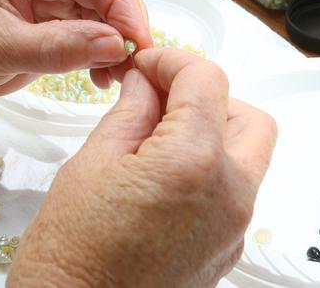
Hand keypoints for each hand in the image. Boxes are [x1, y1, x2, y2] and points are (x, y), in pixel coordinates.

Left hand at [0, 0, 150, 109]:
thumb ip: (58, 47)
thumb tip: (114, 45)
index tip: (135, 35)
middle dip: (122, 21)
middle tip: (136, 57)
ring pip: (103, 11)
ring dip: (117, 42)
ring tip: (121, 74)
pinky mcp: (52, 23)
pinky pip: (92, 34)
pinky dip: (104, 55)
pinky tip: (104, 76)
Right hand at [8, 49, 277, 287]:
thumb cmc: (70, 257)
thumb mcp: (93, 163)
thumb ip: (132, 112)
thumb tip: (147, 83)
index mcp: (194, 162)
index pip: (207, 80)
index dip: (173, 61)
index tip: (148, 66)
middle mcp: (230, 195)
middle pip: (248, 117)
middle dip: (208, 97)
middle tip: (162, 100)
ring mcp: (235, 227)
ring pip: (248, 155)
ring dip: (213, 133)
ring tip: (159, 140)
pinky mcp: (228, 248)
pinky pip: (236, 192)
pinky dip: (212, 170)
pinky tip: (167, 176)